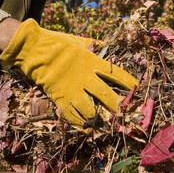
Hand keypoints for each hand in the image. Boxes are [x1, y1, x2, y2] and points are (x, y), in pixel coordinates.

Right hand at [0, 19, 137, 125]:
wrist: (36, 50)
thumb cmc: (59, 44)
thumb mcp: (80, 42)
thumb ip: (94, 46)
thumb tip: (105, 46)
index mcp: (92, 63)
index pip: (116, 74)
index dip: (127, 82)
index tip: (137, 88)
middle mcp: (85, 78)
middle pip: (106, 95)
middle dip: (117, 105)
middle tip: (125, 113)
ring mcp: (73, 89)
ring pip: (90, 109)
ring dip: (99, 118)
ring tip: (107, 125)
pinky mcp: (60, 98)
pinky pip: (72, 115)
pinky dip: (80, 124)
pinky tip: (87, 130)